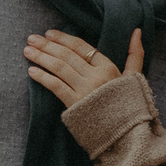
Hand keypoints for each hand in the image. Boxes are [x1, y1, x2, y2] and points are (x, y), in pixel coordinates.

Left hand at [26, 28, 142, 107]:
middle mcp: (95, 76)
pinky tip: (31, 71)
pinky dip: (42, 77)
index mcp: (108, 67)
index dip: (64, 38)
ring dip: (41, 57)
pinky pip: (55, 87)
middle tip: (31, 38)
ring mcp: (84, 91)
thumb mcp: (135, 77)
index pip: (82, 47)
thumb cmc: (129, 105)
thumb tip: (137, 30)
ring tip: (27, 50)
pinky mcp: (74, 105)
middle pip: (67, 56)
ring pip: (59, 68)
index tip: (49, 33)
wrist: (126, 134)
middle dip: (47, 45)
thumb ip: (134, 53)